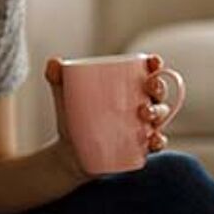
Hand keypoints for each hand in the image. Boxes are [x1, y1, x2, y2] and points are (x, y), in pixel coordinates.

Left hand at [44, 54, 172, 180]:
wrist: (68, 152)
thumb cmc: (72, 117)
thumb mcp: (65, 97)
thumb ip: (58, 78)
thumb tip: (53, 62)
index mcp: (127, 88)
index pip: (147, 72)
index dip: (155, 64)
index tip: (153, 61)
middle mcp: (140, 105)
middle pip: (158, 93)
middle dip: (159, 87)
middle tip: (149, 87)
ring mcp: (142, 126)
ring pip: (160, 116)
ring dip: (159, 112)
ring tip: (145, 113)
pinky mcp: (139, 147)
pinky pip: (156, 143)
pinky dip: (158, 141)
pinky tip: (153, 140)